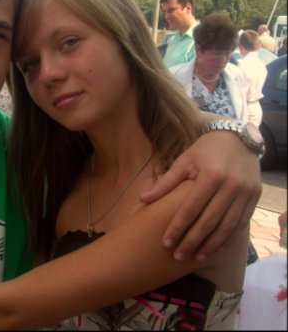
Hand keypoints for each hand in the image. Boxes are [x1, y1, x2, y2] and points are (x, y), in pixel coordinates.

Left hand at [139, 131, 260, 260]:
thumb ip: (165, 183)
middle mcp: (230, 186)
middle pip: (208, 221)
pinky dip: (228, 238)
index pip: (190, 208)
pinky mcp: (255, 197)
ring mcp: (245, 193)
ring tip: (195, 257)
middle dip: (192, 241)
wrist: (238, 139)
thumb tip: (142, 200)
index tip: (166, 243)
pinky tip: (216, 249)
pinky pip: (241, 223)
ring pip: (227, 226)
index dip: (178, 227)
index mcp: (210, 176)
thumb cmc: (205, 150)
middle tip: (178, 256)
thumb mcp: (183, 161)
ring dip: (211, 245)